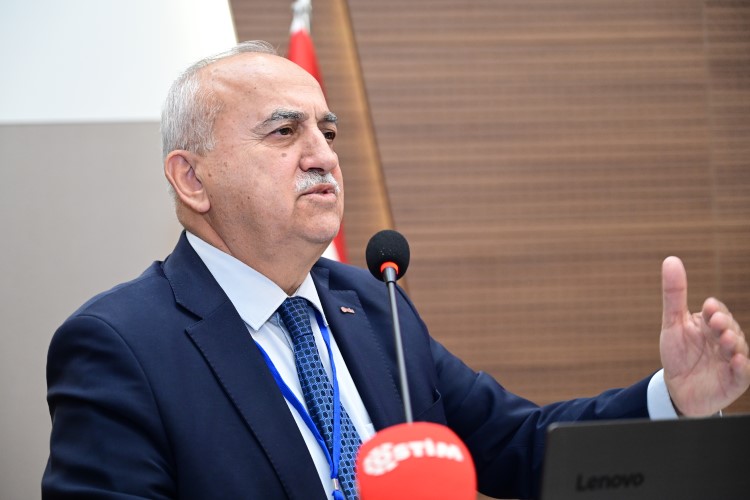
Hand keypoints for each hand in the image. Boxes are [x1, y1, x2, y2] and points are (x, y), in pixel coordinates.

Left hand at [660, 256, 749, 415]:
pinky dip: (742, 367)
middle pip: (730, 328)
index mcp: (710, 325)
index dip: (715, 311)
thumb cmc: (678, 354)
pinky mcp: (735, 381)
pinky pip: (743, 373)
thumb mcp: (672, 324)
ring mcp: (732, 360)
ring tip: (725, 341)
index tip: (709, 307)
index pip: (718, 312)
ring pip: (738, 349)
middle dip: (725, 325)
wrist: (678, 389)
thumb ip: (674, 294)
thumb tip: (671, 260)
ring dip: (733, 344)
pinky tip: (737, 361)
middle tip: (717, 323)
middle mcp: (725, 340)